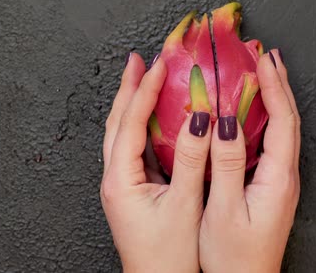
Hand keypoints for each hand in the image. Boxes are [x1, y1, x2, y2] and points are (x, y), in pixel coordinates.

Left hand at [101, 53, 210, 272]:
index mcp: (121, 179)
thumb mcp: (184, 204)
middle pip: (117, 122)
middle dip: (129, 89)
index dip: (145, 90)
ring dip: (132, 104)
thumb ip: (192, 159)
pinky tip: (152, 118)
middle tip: (139, 61)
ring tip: (142, 80)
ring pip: (121, 133)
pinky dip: (140, 125)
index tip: (159, 64)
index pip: (130, 122)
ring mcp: (121, 184)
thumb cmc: (168, 255)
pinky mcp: (132, 190)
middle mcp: (115, 178)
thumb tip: (200, 119)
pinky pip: (132, 147)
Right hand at [199, 50, 300, 272]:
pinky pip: (272, 142)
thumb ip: (226, 165)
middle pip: (289, 120)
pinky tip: (253, 113)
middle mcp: (285, 177)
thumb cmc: (234, 258)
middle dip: (279, 84)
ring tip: (264, 75)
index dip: (274, 87)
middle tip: (268, 57)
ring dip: (275, 98)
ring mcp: (280, 182)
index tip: (265, 60)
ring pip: (282, 129)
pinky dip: (266, 118)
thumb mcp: (224, 210)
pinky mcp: (270, 187)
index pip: (283, 120)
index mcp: (278, 178)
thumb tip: (223, 123)